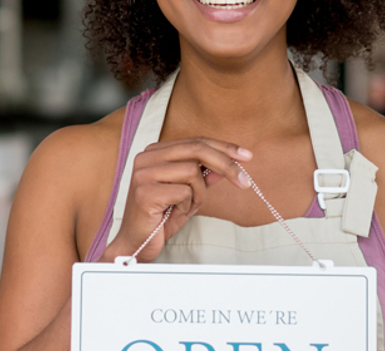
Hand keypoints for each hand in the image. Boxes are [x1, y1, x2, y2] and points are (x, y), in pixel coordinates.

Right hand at [102, 137, 251, 261]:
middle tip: (245, 182)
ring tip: (187, 206)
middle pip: (197, 149)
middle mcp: (147, 157)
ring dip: (199, 194)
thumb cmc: (161, 216)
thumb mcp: (189, 193)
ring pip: (192, 172)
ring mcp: (143, 173)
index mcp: (156, 152)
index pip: (196, 141)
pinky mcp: (145, 192)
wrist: (138, 242)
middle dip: (226, 164)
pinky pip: (183, 192)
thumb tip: (228, 163)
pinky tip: (174, 212)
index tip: (247, 156)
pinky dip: (187, 205)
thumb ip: (205, 175)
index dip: (223, 147)